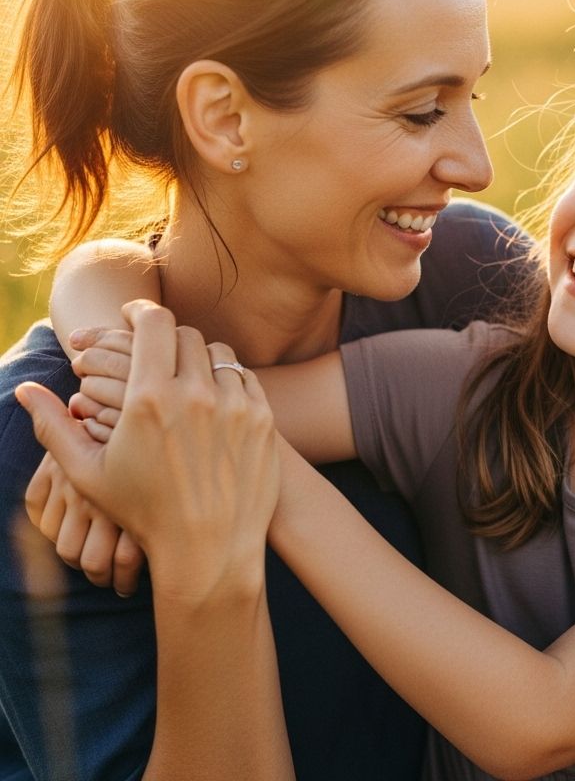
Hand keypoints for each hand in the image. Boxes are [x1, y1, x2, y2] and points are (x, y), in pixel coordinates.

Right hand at [16, 301, 279, 597]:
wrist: (209, 550)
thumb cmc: (142, 513)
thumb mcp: (89, 473)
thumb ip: (54, 426)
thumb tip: (25, 390)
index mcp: (150, 398)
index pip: (152, 323)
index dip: (140, 309)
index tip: (132, 313)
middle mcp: (197, 394)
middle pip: (185, 333)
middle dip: (166, 337)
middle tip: (154, 350)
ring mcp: (235, 405)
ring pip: (218, 353)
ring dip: (199, 356)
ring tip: (183, 373)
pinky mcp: (263, 418)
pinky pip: (245, 378)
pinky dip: (227, 379)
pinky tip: (213, 396)